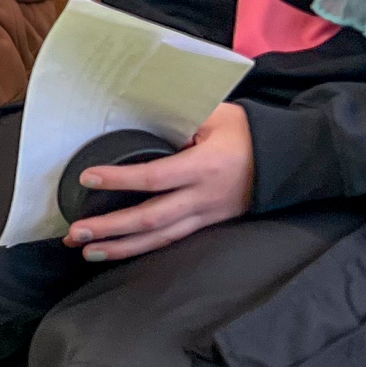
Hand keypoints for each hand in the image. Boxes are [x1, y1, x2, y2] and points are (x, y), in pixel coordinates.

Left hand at [63, 103, 254, 262]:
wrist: (290, 160)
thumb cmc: (247, 131)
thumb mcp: (214, 114)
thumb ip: (179, 119)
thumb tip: (140, 115)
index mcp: (203, 167)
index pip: (153, 177)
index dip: (119, 180)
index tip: (88, 178)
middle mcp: (203, 198)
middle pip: (151, 220)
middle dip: (111, 229)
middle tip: (75, 233)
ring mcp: (206, 216)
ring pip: (159, 240)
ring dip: (121, 248)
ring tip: (86, 251)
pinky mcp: (208, 225)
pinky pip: (172, 242)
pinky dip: (143, 249)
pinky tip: (118, 251)